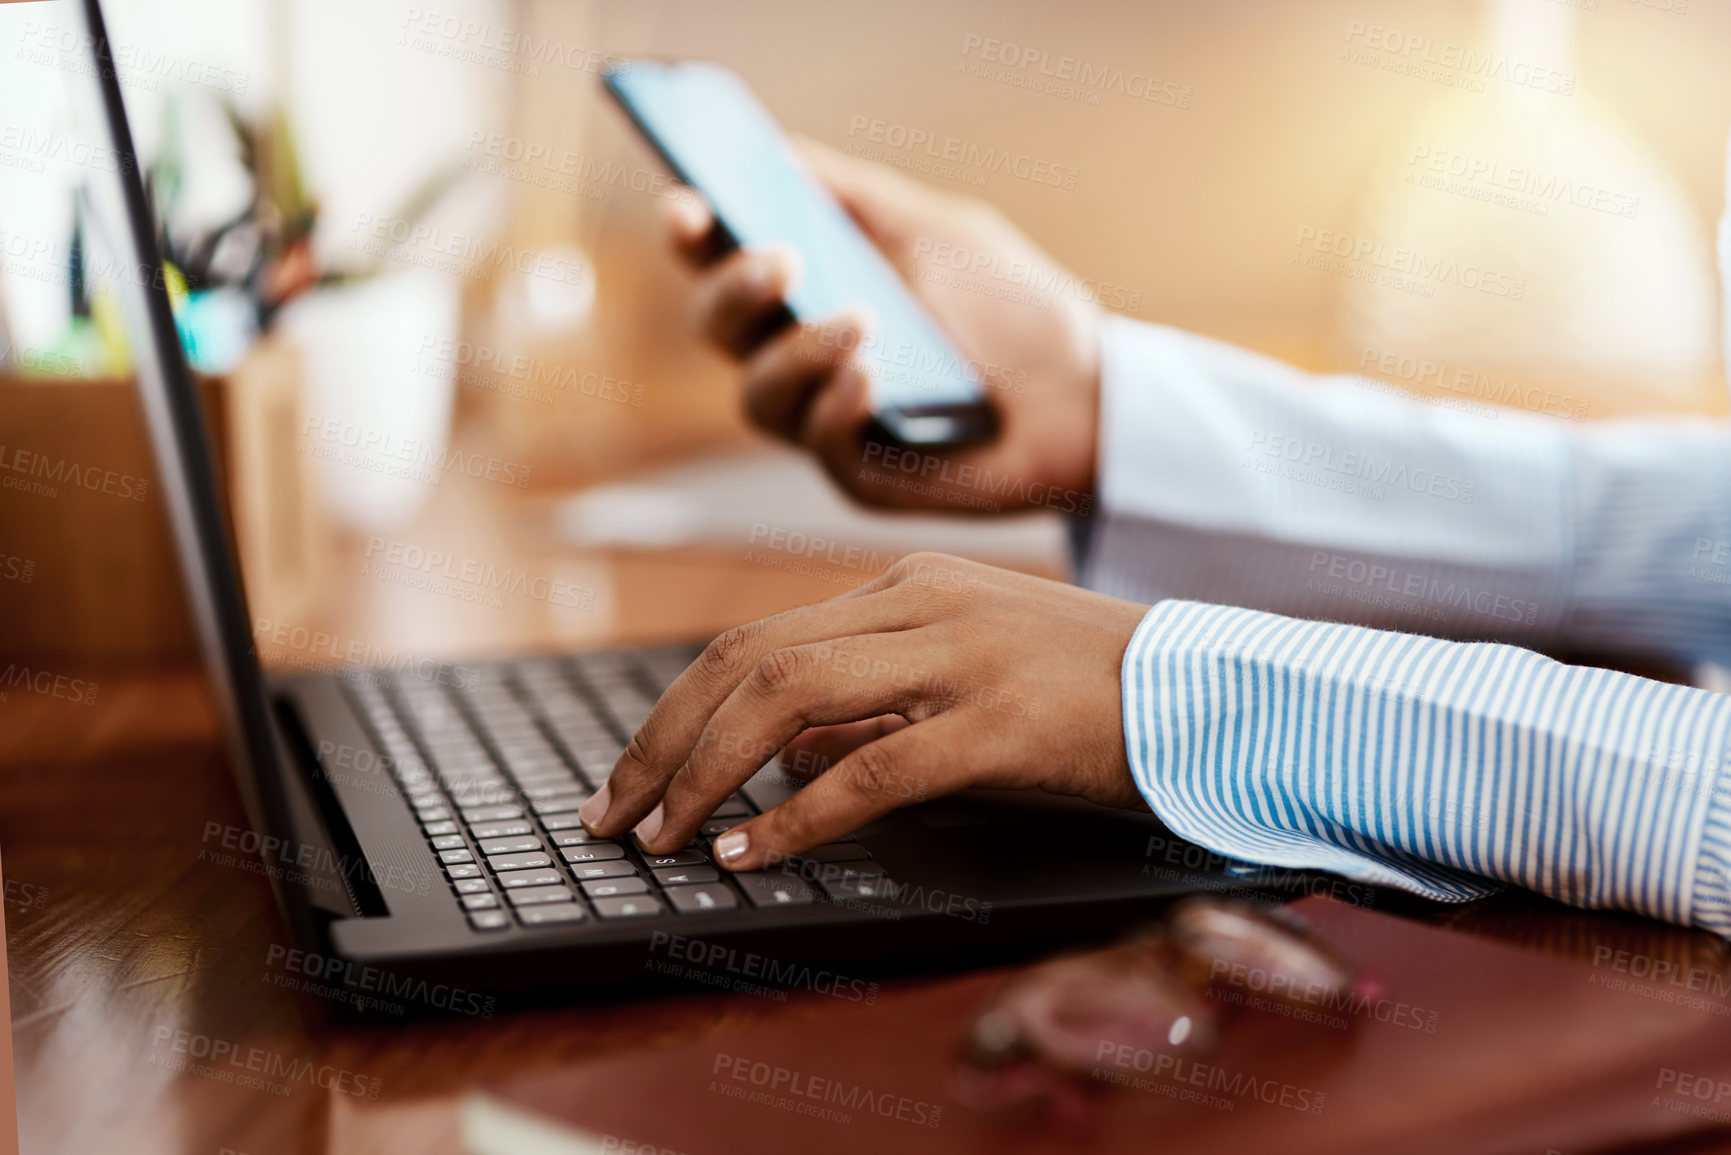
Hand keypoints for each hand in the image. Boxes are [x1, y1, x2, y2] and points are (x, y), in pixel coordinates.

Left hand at [578, 553, 1150, 868]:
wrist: (1206, 692)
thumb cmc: (1084, 695)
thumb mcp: (962, 682)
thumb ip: (870, 712)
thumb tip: (777, 760)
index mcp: (905, 590)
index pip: (755, 640)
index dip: (674, 711)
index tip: (631, 778)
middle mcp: (917, 605)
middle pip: (747, 661)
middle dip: (662, 743)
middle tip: (614, 816)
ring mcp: (957, 655)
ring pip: (789, 699)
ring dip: (707, 774)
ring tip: (667, 837)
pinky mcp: (998, 721)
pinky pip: (872, 769)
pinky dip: (797, 815)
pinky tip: (753, 852)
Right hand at [668, 140, 1101, 514]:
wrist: (1090, 395)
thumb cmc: (1015, 311)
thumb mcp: (938, 233)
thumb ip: (857, 198)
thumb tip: (774, 152)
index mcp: (807, 291)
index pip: (720, 261)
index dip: (691, 235)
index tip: (689, 206)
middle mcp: (800, 358)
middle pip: (716, 330)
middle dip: (735, 290)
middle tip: (785, 260)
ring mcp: (825, 420)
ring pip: (757, 397)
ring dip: (798, 352)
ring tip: (863, 320)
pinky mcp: (861, 476)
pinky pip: (819, 446)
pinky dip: (836, 406)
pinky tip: (872, 377)